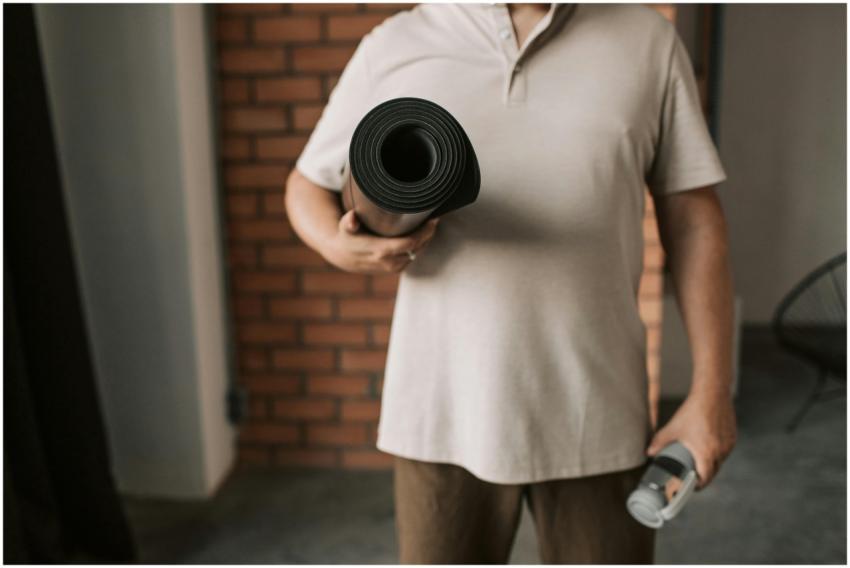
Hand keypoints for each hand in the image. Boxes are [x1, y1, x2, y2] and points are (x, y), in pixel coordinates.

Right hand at [323, 210, 439, 273]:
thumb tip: (352, 218)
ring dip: (425, 241)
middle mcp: (389, 262)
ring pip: (417, 253)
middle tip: (434, 219)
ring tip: (429, 225)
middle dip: (428, 234)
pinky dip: (419, 247)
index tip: (432, 220)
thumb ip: (349, 222)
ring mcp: (394, 268)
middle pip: (418, 248)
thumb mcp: (345, 227)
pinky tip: (421, 236)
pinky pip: (413, 257)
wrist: (343, 257)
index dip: (424, 232)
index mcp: (381, 252)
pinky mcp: (396, 270)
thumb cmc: (347, 237)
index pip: (410, 243)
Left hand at [646, 386, 736, 488]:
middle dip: (704, 476)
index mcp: (706, 453)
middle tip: (693, 477)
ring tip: (699, 463)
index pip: (705, 478)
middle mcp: (721, 452)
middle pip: (713, 472)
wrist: (712, 394)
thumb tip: (649, 452)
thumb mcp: (674, 428)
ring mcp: (728, 444)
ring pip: (720, 461)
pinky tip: (709, 449)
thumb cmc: (693, 411)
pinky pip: (725, 450)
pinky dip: (718, 453)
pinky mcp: (733, 436)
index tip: (692, 486)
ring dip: (711, 464)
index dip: (698, 485)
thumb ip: (660, 441)